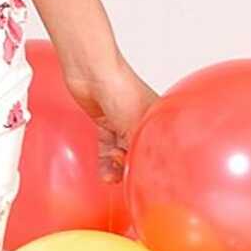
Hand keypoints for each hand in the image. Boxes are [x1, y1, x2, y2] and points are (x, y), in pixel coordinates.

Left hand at [61, 54, 158, 182]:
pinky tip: (104, 172)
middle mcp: (142, 122)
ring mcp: (122, 123)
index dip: (150, 165)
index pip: (158, 149)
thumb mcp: (136, 126)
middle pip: (137, 153)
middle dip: (129, 167)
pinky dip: (105, 161)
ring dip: (115, 168)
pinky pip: (106, 148)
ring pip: (121, 154)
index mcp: (157, 121)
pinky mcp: (105, 124)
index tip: (142, 177)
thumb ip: (140, 151)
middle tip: (122, 170)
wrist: (92, 73)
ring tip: (110, 175)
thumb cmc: (122, 90)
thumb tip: (146, 175)